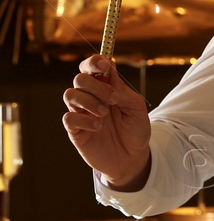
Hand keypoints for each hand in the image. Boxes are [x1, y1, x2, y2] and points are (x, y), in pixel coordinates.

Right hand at [61, 55, 152, 189]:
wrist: (132, 157)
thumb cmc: (135, 130)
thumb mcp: (137, 109)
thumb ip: (124, 91)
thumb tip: (110, 72)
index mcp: (106, 88)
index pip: (92, 67)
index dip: (94, 62)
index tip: (105, 65)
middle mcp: (90, 97)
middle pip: (80, 79)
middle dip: (96, 86)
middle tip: (114, 100)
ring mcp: (81, 113)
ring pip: (70, 94)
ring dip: (89, 101)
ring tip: (105, 113)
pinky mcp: (75, 130)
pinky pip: (69, 117)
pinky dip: (84, 119)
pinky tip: (98, 127)